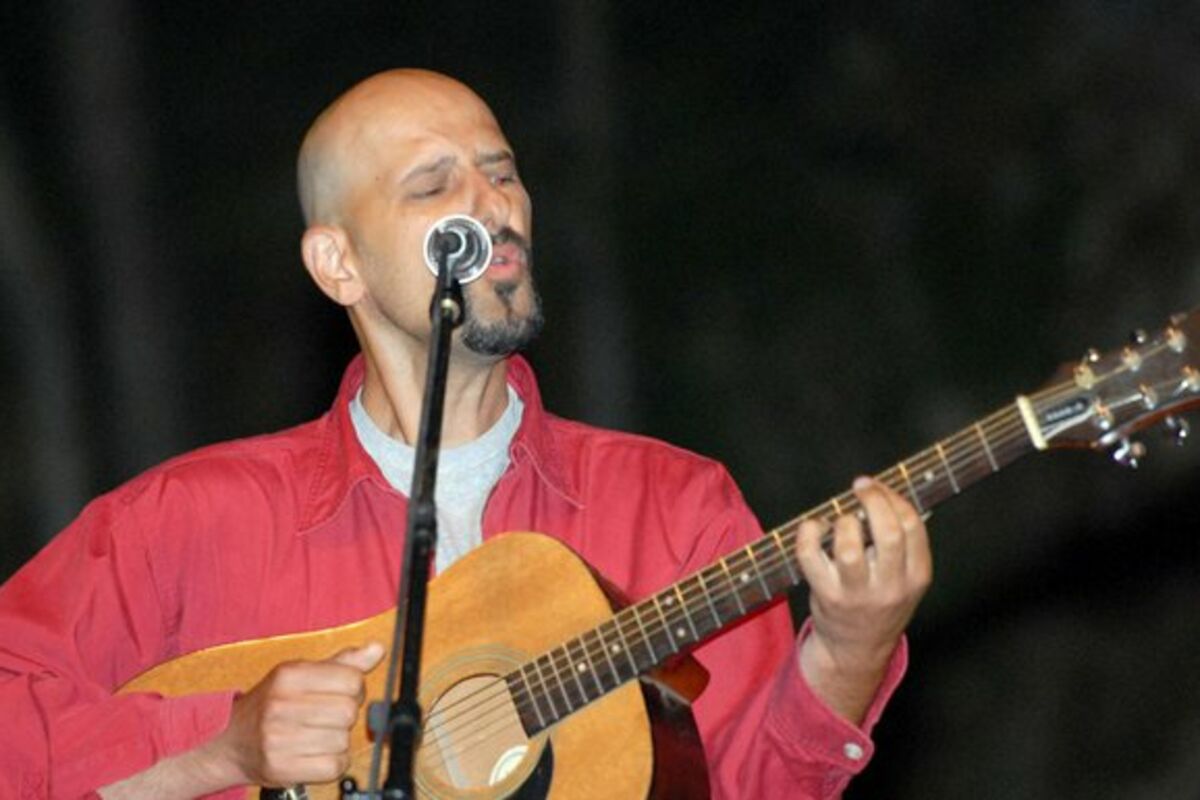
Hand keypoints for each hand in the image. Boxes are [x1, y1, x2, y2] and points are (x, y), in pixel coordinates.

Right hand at [200, 642, 384, 788]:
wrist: (228, 743)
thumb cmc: (269, 705)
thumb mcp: (299, 674)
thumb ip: (342, 663)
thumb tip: (377, 649)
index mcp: (288, 675)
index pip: (352, 679)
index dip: (354, 688)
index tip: (342, 693)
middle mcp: (281, 705)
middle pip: (348, 711)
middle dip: (346, 715)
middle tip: (329, 717)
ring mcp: (279, 739)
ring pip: (343, 740)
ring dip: (338, 740)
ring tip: (318, 735)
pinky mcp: (282, 769)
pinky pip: (334, 767)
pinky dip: (333, 763)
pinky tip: (317, 754)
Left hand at [794, 477, 931, 722]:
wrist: (858, 649)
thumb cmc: (881, 603)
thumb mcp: (907, 579)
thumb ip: (904, 544)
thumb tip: (885, 495)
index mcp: (917, 577)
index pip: (912, 526)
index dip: (893, 497)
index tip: (878, 486)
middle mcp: (890, 587)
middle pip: (887, 533)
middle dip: (873, 500)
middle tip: (860, 487)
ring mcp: (857, 594)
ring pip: (848, 546)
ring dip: (842, 522)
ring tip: (841, 521)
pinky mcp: (826, 596)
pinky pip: (810, 556)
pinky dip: (808, 533)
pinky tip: (814, 528)